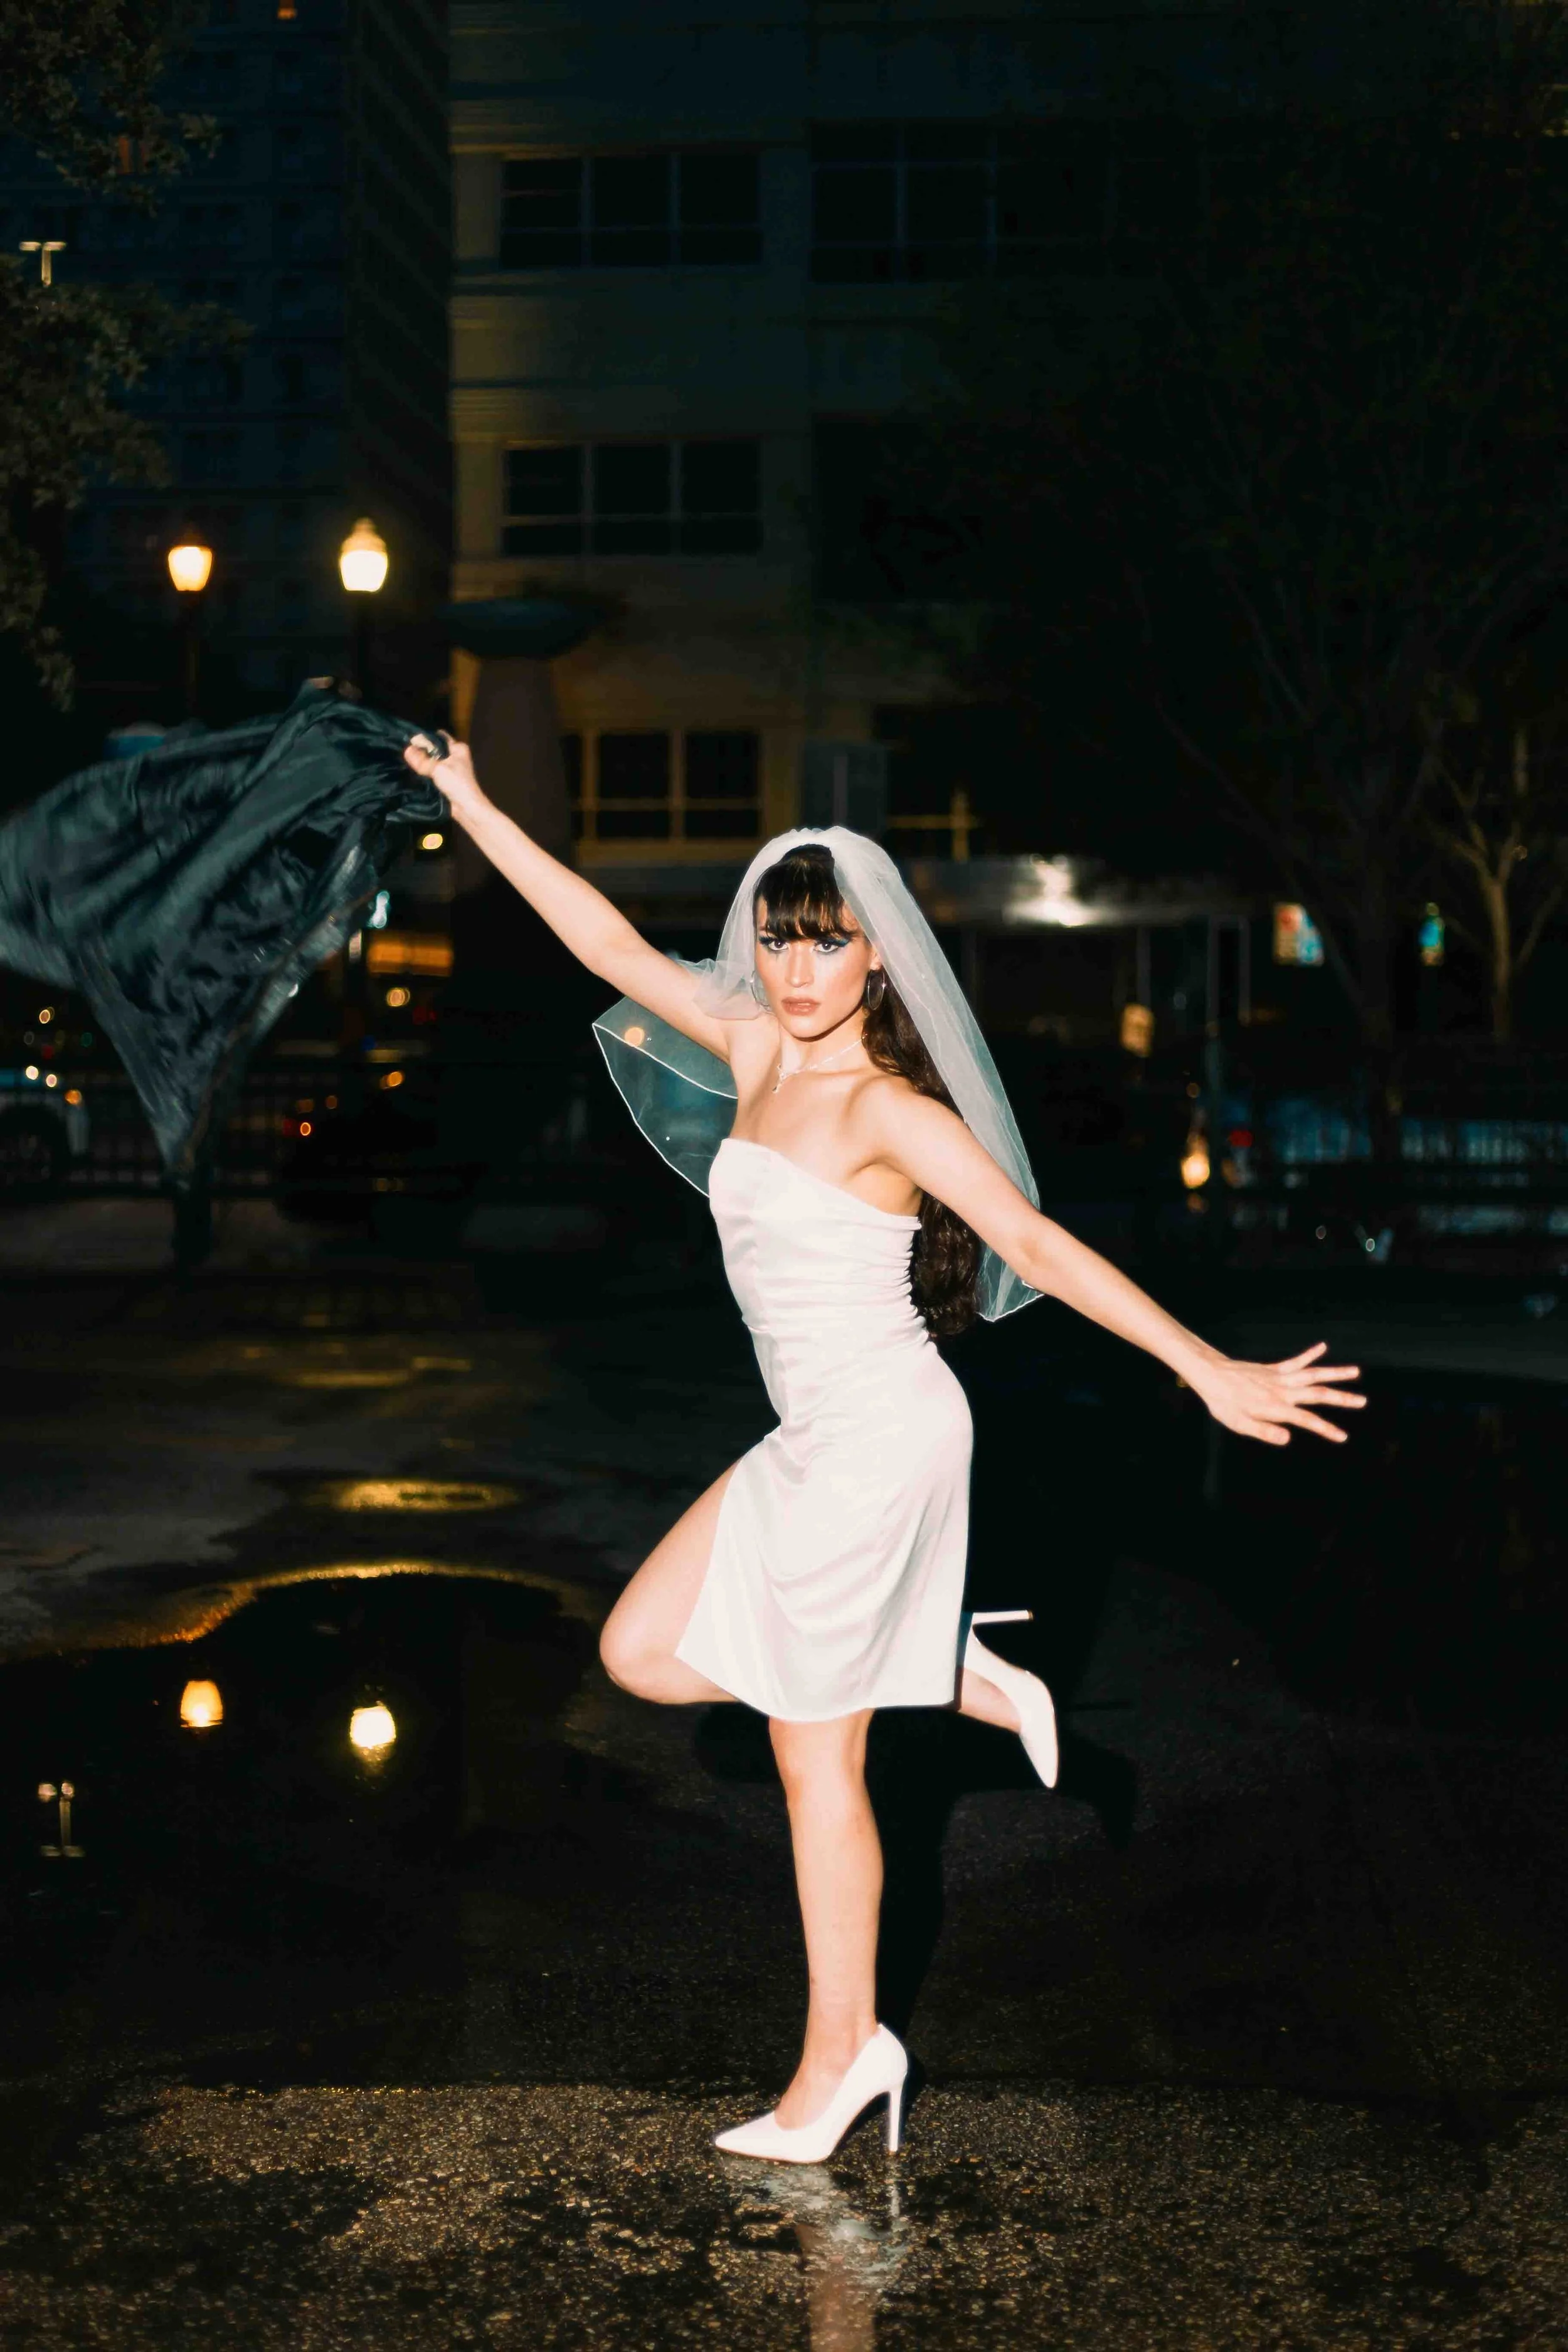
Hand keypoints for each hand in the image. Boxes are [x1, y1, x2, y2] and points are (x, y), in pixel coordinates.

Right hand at [404, 733, 484, 817]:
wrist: (466, 807)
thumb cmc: (456, 783)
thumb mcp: (437, 769)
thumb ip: (421, 760)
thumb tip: (407, 750)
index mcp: (458, 748)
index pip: (439, 737)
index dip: (426, 737)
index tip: (410, 738)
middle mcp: (456, 756)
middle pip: (435, 749)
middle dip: (422, 750)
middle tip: (405, 749)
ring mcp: (451, 768)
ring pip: (433, 761)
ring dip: (423, 762)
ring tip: (406, 759)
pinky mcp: (447, 779)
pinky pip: (433, 772)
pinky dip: (425, 772)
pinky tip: (413, 771)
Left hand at [1190, 1342, 1364, 1446]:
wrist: (1211, 1375)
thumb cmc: (1224, 1403)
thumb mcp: (1239, 1424)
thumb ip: (1264, 1432)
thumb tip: (1288, 1439)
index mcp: (1276, 1407)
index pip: (1307, 1420)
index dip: (1326, 1429)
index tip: (1343, 1437)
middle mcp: (1282, 1390)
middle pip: (1317, 1394)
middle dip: (1341, 1399)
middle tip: (1363, 1401)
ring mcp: (1280, 1377)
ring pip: (1313, 1374)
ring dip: (1335, 1373)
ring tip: (1356, 1371)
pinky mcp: (1274, 1369)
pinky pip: (1295, 1361)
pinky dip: (1310, 1354)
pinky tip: (1323, 1347)